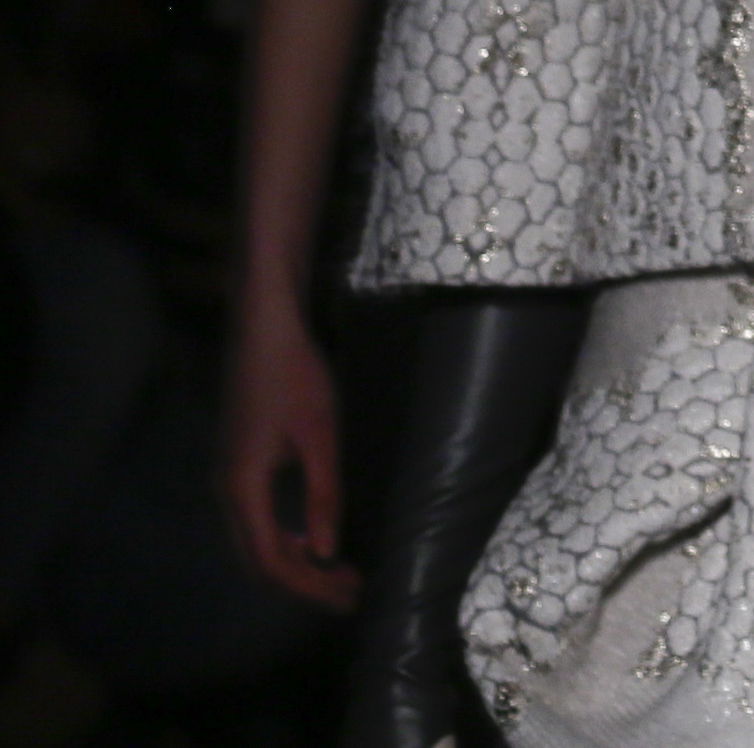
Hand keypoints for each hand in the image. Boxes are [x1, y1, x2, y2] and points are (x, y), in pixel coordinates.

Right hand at [220, 292, 356, 607]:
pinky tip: (315, 539)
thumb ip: (323, 495)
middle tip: (351, 594)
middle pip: (259, 560)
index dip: (309, 586)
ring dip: (296, 563)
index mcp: (242, 488)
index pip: (271, 560)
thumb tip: (327, 551)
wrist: (263, 330)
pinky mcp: (238, 467)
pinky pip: (256, 521)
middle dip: (305, 583)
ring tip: (340, 574)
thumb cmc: (295, 377)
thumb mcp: (320, 436)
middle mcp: (227, 491)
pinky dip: (286, 539)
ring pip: (256, 542)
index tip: (348, 598)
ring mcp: (228, 479)